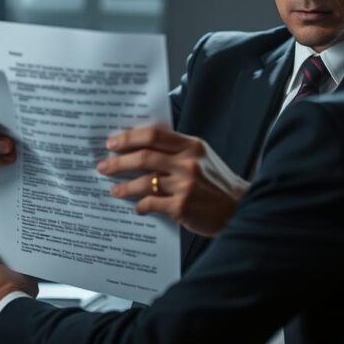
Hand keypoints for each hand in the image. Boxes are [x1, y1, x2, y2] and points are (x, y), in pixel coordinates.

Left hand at [97, 125, 248, 236]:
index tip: (112, 142)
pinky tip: (137, 208)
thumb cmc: (217, 182)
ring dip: (124, 187)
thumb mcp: (202, 156)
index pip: (154, 135)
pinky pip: (151, 203)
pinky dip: (140, 206)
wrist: (239, 208)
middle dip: (118, 162)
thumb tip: (141, 145)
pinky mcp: (182, 206)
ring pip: (143, 182)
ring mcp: (185, 185)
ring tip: (113, 190)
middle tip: (103, 166)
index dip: (129, 137)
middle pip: (144, 157)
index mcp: (192, 145)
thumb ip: (176, 149)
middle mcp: (188, 162)